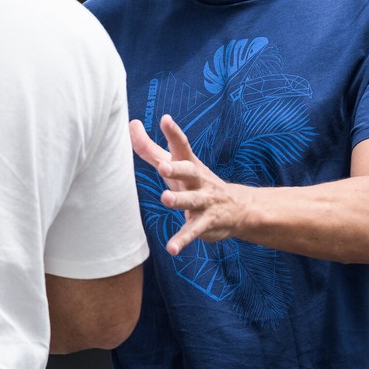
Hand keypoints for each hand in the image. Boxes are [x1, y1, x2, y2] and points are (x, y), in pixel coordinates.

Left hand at [130, 114, 244, 255]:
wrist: (237, 208)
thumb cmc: (194, 181)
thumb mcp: (175, 164)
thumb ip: (150, 148)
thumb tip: (131, 124)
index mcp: (189, 164)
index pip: (181, 145)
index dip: (173, 132)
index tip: (165, 119)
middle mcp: (198, 180)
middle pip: (189, 171)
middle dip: (177, 168)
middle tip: (163, 166)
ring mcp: (204, 201)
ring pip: (192, 200)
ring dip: (179, 200)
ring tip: (166, 199)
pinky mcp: (205, 223)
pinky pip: (193, 231)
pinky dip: (182, 240)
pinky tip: (172, 249)